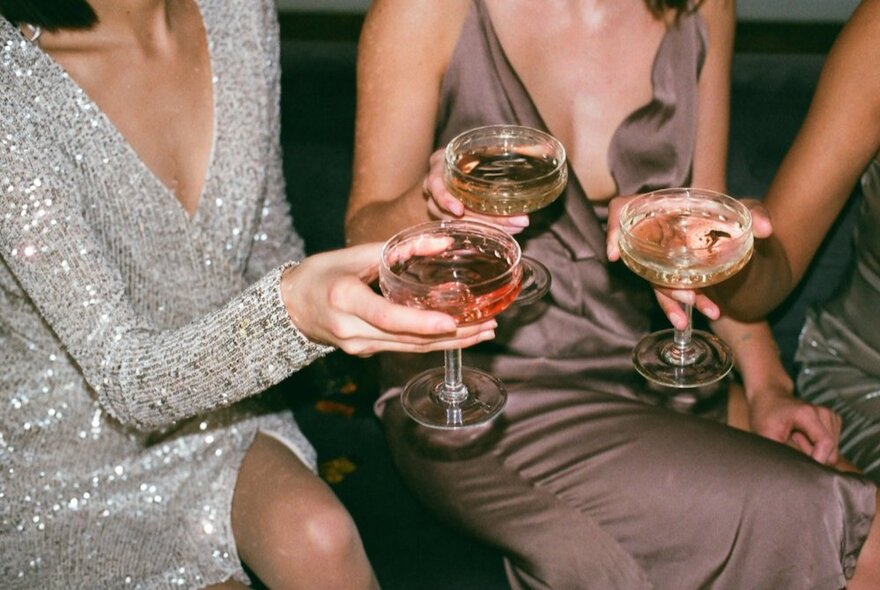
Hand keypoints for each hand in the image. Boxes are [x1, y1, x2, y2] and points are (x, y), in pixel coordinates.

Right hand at [281, 243, 496, 356]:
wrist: (289, 307)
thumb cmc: (320, 273)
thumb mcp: (354, 254)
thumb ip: (399, 248)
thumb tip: (443, 242)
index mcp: (345, 299)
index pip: (387, 317)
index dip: (420, 323)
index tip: (451, 322)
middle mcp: (351, 330)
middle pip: (407, 340)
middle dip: (452, 336)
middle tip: (487, 326)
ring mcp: (358, 346)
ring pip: (410, 349)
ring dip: (450, 343)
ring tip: (483, 332)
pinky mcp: (365, 352)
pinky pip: (403, 348)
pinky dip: (432, 342)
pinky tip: (458, 335)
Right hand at [422, 149, 529, 233]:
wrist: (461, 164)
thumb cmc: (471, 153)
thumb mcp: (484, 147)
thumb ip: (512, 149)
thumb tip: (545, 148)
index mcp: (439, 166)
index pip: (435, 185)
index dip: (445, 198)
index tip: (459, 210)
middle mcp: (435, 188)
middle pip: (452, 211)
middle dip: (484, 219)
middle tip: (515, 222)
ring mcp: (440, 206)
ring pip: (459, 224)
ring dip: (488, 228)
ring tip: (516, 227)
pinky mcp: (451, 218)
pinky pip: (465, 229)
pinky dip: (486, 231)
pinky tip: (506, 232)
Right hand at [606, 194, 773, 328]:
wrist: (746, 236)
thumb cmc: (735, 216)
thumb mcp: (744, 209)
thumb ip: (755, 213)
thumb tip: (766, 229)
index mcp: (663, 208)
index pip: (623, 210)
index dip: (614, 230)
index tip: (613, 255)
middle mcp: (656, 232)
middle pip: (640, 256)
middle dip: (662, 282)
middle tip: (688, 297)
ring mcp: (662, 256)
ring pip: (655, 281)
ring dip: (673, 301)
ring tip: (696, 315)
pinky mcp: (672, 275)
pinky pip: (668, 291)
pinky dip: (681, 306)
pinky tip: (699, 316)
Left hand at [748, 390, 841, 464]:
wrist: (768, 396)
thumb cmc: (764, 415)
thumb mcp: (765, 434)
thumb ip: (780, 453)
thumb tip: (790, 473)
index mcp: (808, 414)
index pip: (826, 444)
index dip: (817, 460)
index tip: (802, 466)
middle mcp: (824, 413)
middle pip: (831, 451)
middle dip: (812, 455)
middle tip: (792, 442)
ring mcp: (830, 416)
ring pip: (832, 451)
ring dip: (814, 451)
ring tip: (795, 437)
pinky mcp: (833, 421)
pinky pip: (832, 446)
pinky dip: (817, 446)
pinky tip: (802, 435)